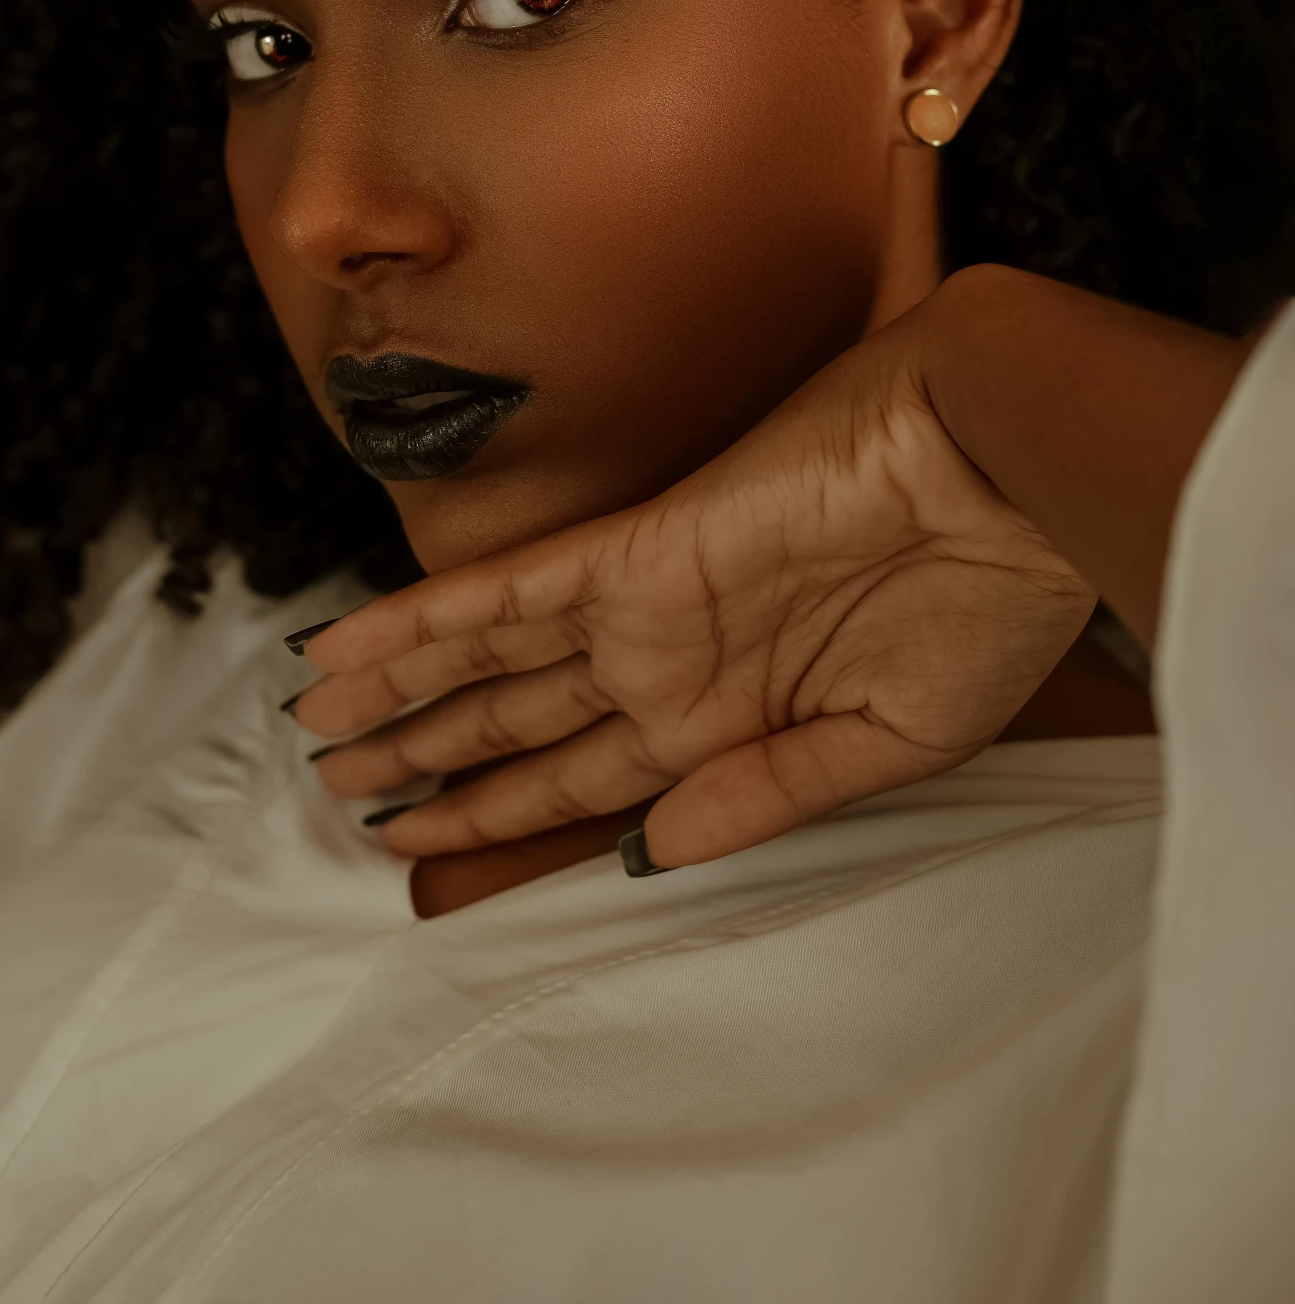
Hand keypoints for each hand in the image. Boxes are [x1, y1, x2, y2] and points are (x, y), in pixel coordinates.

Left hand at [294, 300, 1095, 869]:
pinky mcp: (634, 551)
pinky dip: (421, 625)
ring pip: (491, 661)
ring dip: (402, 696)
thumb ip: (766, 796)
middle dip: (429, 758)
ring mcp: (645, 608)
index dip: (499, 812)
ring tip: (315, 731)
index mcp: (734, 718)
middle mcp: (671, 666)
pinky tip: (350, 653)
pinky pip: (503, 596)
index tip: (420, 844)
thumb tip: (650, 854)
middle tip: (337, 792)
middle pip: (519, 724)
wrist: (1009, 470)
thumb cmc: (989, 606)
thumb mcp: (895, 741)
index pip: (585, 780)